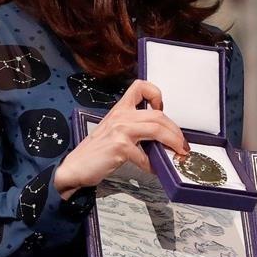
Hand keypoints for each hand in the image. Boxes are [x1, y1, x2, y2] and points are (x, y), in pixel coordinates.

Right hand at [53, 79, 189, 199]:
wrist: (74, 168)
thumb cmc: (96, 152)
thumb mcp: (115, 132)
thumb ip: (135, 129)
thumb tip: (162, 138)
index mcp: (119, 109)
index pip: (139, 86)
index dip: (156, 94)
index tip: (162, 108)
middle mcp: (120, 115)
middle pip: (158, 114)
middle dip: (175, 130)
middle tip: (182, 144)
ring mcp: (120, 130)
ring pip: (157, 128)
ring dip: (173, 142)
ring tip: (179, 153)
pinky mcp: (120, 146)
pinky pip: (145, 155)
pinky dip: (153, 164)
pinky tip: (155, 169)